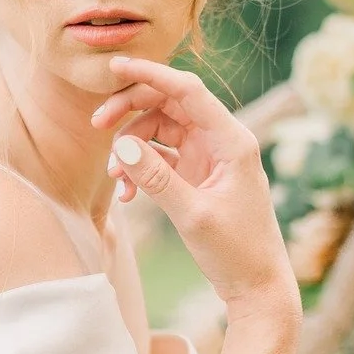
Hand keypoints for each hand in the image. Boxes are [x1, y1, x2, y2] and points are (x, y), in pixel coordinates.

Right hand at [92, 57, 299, 321]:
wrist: (257, 287)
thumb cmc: (237, 252)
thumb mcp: (193, 215)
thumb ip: (157, 178)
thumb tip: (121, 145)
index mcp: (232, 141)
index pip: (187, 90)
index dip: (150, 74)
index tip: (115, 66)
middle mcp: (222, 142)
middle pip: (169, 104)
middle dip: (130, 111)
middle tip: (97, 125)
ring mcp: (209, 158)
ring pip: (160, 131)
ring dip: (131, 146)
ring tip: (114, 177)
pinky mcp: (198, 176)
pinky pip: (161, 158)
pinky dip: (141, 169)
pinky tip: (128, 194)